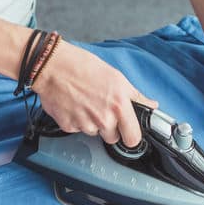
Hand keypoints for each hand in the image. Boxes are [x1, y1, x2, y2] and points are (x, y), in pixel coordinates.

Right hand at [29, 40, 157, 147]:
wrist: (52, 65)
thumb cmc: (82, 66)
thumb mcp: (116, 77)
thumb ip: (136, 96)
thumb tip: (151, 105)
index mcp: (119, 106)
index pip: (133, 138)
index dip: (130, 135)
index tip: (128, 132)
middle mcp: (103, 118)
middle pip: (112, 138)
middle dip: (109, 127)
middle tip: (101, 108)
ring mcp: (85, 124)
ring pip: (93, 133)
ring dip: (91, 122)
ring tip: (84, 102)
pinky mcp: (68, 126)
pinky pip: (77, 129)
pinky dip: (75, 120)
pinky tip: (73, 104)